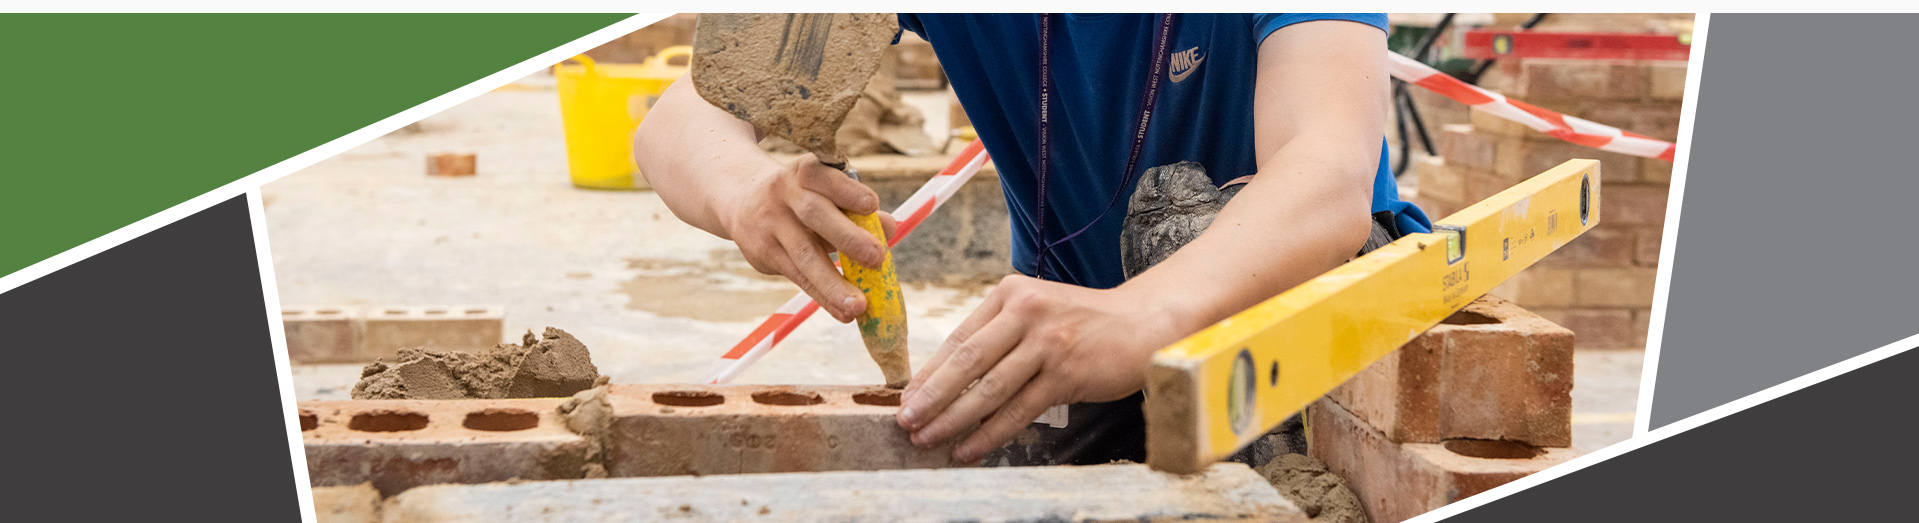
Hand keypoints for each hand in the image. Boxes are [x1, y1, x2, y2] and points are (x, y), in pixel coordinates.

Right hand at [719, 153, 897, 322]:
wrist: (740, 198)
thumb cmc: (800, 196)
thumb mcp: (823, 191)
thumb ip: (855, 207)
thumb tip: (891, 226)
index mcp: (805, 172)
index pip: (824, 177)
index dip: (847, 191)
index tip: (872, 205)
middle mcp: (785, 194)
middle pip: (814, 215)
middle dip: (847, 237)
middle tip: (877, 257)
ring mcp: (771, 224)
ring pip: (804, 255)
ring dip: (833, 283)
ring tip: (859, 306)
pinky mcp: (764, 252)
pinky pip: (797, 277)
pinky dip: (823, 296)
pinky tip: (843, 312)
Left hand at [895, 275, 1187, 461]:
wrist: (1143, 325)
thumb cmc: (1083, 323)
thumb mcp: (1037, 309)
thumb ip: (998, 333)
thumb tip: (947, 380)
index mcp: (1011, 293)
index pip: (959, 338)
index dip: (930, 373)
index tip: (907, 398)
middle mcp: (1027, 311)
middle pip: (967, 362)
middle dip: (932, 397)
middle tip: (907, 422)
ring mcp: (1047, 342)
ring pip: (989, 389)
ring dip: (954, 419)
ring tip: (929, 439)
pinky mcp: (1066, 373)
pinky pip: (1018, 410)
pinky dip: (990, 434)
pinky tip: (969, 449)